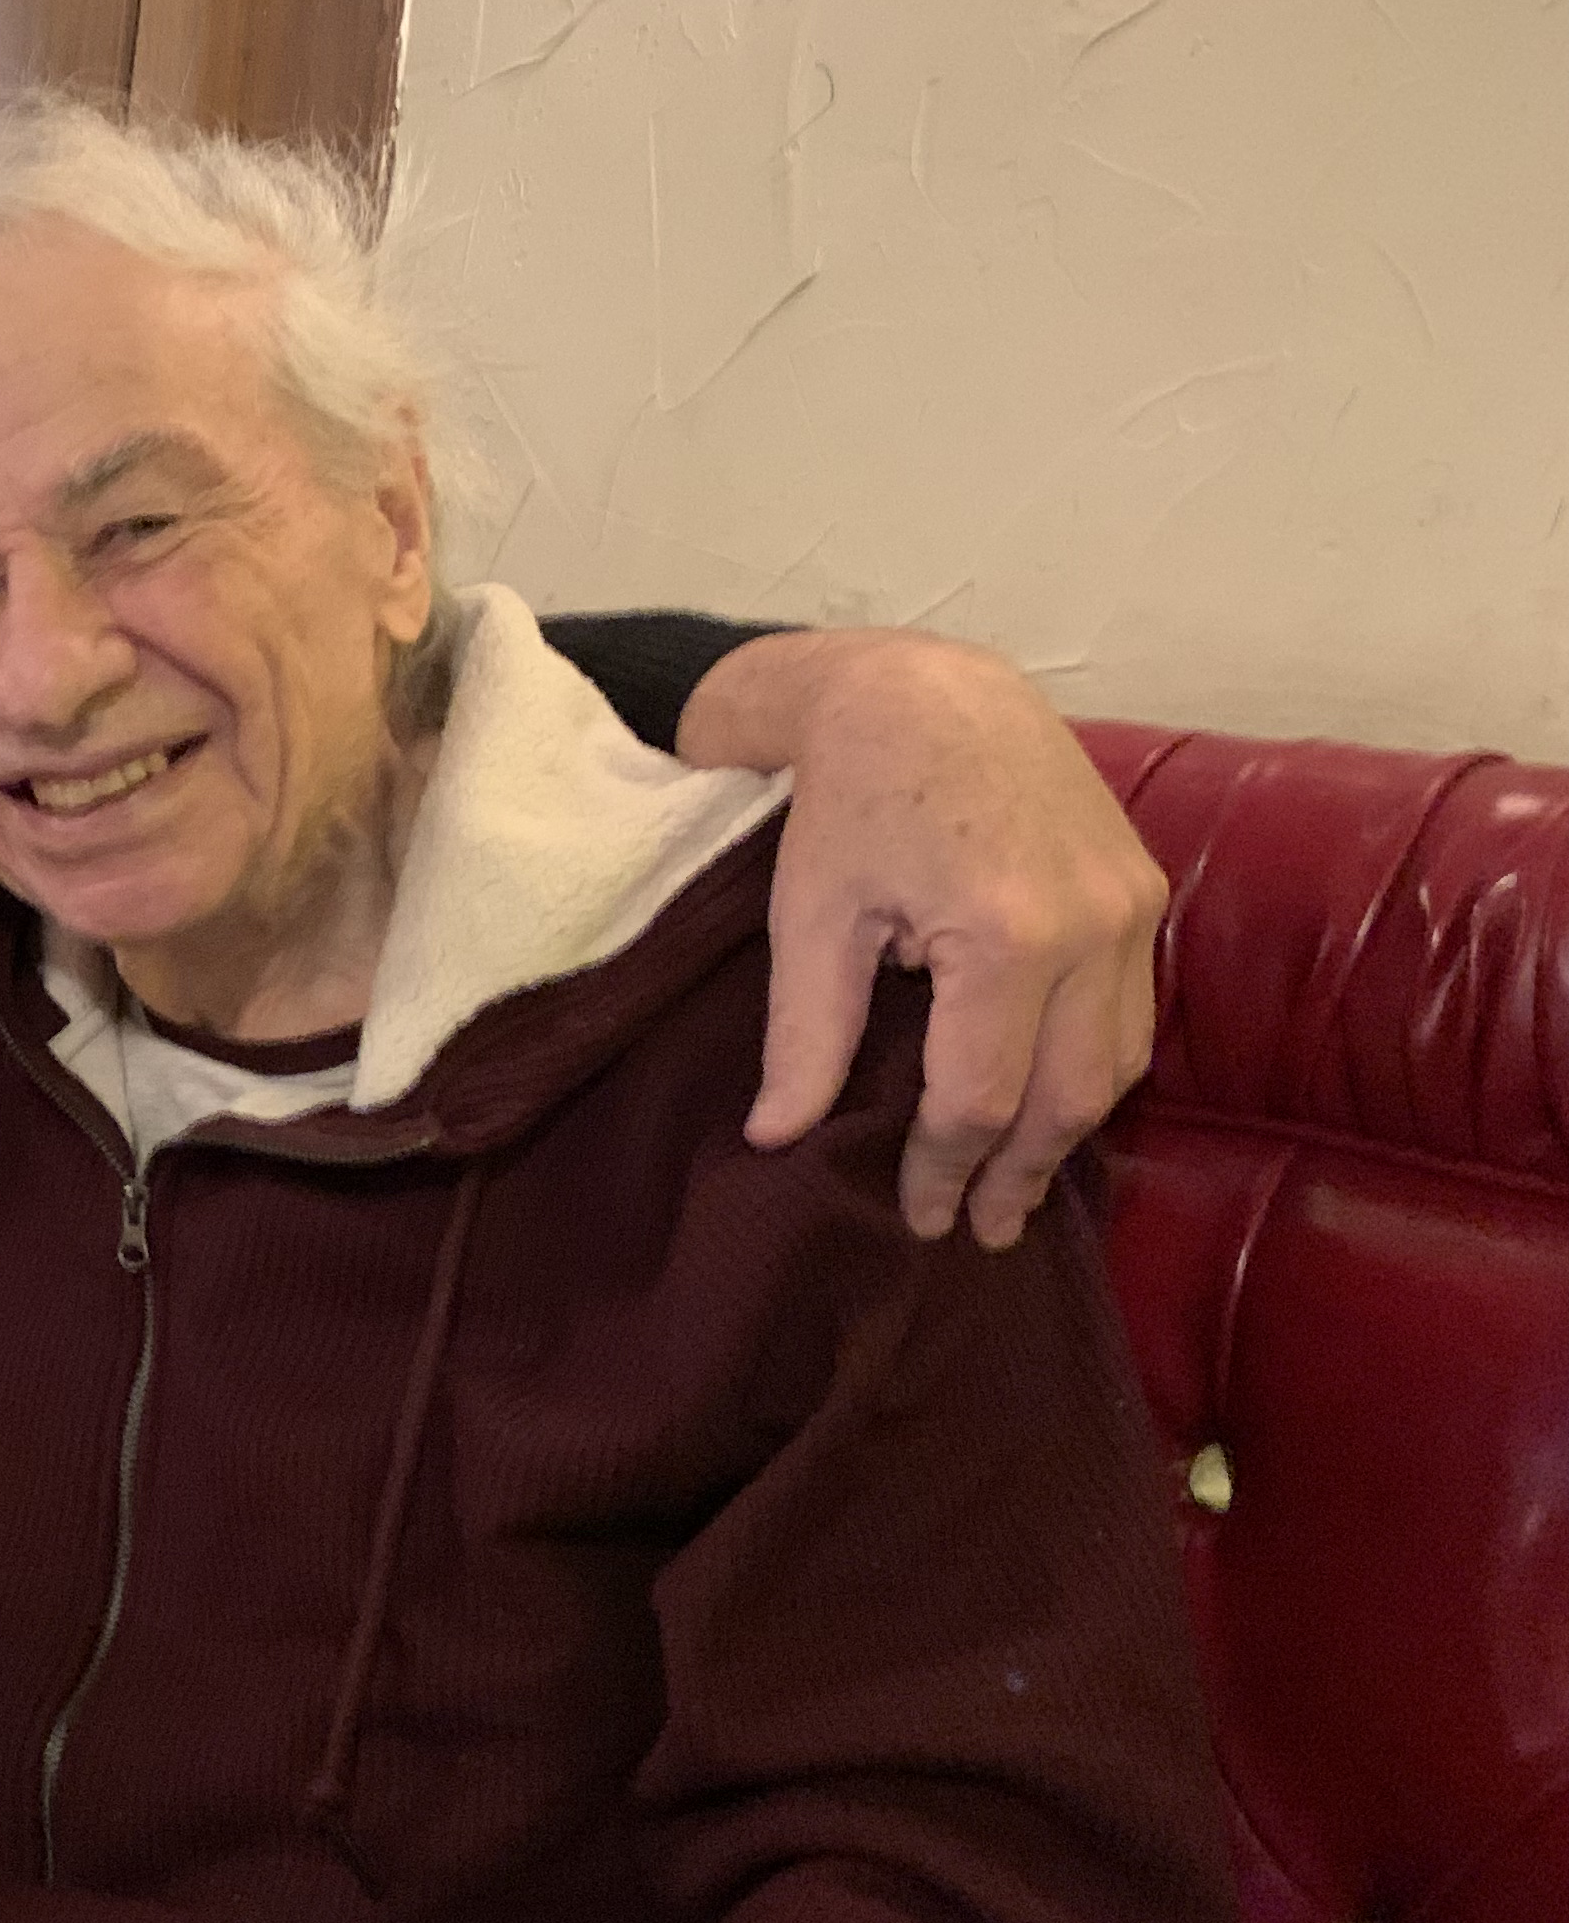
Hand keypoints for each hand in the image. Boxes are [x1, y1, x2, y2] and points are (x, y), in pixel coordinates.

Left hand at [682, 627, 1164, 1246]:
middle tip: (982, 1230)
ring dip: (1069, 1130)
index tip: (918, 1216)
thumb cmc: (853, 799)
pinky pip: (1135, 1009)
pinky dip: (1096, 1067)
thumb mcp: (812, 915)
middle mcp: (1093, 926)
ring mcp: (1133, 905)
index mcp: (1008, 935)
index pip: (981, 1097)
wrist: (928, 692)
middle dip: (1022, 1174)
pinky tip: (1051, 1101)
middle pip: (1069, 1097)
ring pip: (1121, 1061)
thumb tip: (777, 1139)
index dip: (945, 1168)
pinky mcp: (1146, 887)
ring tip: (1016, 1183)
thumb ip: (804, 1034)